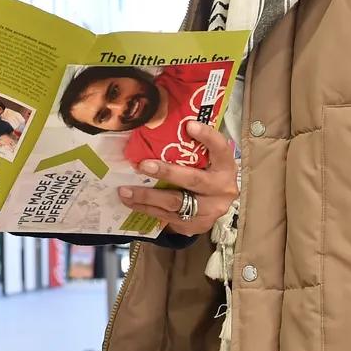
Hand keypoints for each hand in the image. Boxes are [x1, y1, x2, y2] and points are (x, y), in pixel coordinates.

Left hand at [116, 121, 237, 236]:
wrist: (212, 209)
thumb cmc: (205, 175)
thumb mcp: (207, 161)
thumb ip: (192, 148)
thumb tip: (160, 126)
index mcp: (225, 167)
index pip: (220, 148)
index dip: (207, 137)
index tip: (189, 125)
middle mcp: (221, 189)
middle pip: (193, 180)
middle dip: (166, 172)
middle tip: (143, 165)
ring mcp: (209, 210)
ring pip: (175, 203)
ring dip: (147, 196)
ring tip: (125, 190)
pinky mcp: (195, 225)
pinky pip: (166, 216)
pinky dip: (146, 208)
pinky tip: (130, 202)